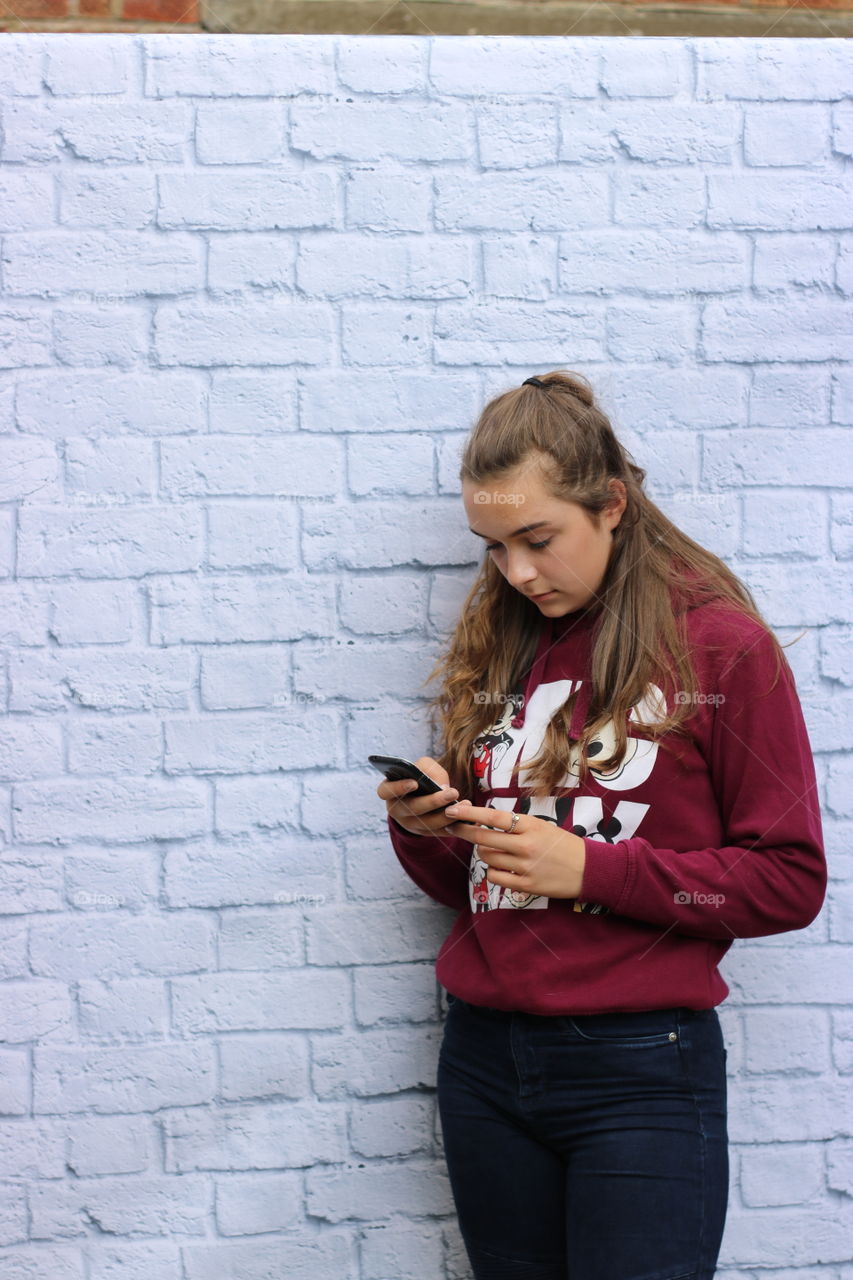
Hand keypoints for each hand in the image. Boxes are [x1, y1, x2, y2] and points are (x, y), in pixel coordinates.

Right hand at [377, 756, 464, 837]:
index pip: (385, 791)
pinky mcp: (425, 833)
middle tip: (453, 792)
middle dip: (434, 801)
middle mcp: (396, 810)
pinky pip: (440, 833)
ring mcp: (410, 824)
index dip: (398, 787)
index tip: (415, 782)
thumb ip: (429, 769)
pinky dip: (455, 827)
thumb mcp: (422, 766)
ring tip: (465, 804)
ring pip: (428, 824)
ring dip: (447, 815)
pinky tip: (468, 820)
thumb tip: (442, 787)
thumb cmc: (420, 776)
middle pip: (412, 809)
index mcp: (389, 792)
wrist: (422, 794)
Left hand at [443, 802, 586, 898]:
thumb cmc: (562, 844)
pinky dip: (493, 871)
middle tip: (455, 828)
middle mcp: (525, 845)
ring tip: (495, 850)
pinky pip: (495, 877)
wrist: (589, 869)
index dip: (469, 814)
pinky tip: (502, 867)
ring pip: (486, 858)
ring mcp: (525, 867)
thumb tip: (484, 821)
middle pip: (482, 838)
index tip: (452, 811)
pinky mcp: (526, 885)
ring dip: (484, 853)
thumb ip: (515, 824)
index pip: (493, 817)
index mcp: (530, 826)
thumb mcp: (541, 826)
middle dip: (464, 832)